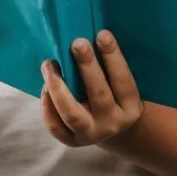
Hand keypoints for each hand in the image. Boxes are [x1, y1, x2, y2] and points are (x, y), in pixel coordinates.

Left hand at [40, 31, 143, 146]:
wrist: (110, 127)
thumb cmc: (114, 94)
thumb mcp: (121, 85)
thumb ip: (111, 66)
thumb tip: (93, 35)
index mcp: (130, 107)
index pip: (122, 80)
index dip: (113, 57)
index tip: (103, 34)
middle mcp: (112, 123)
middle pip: (98, 94)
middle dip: (87, 66)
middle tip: (78, 43)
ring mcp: (91, 135)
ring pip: (72, 113)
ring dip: (59, 87)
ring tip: (50, 64)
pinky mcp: (71, 141)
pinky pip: (55, 125)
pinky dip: (48, 105)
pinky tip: (45, 85)